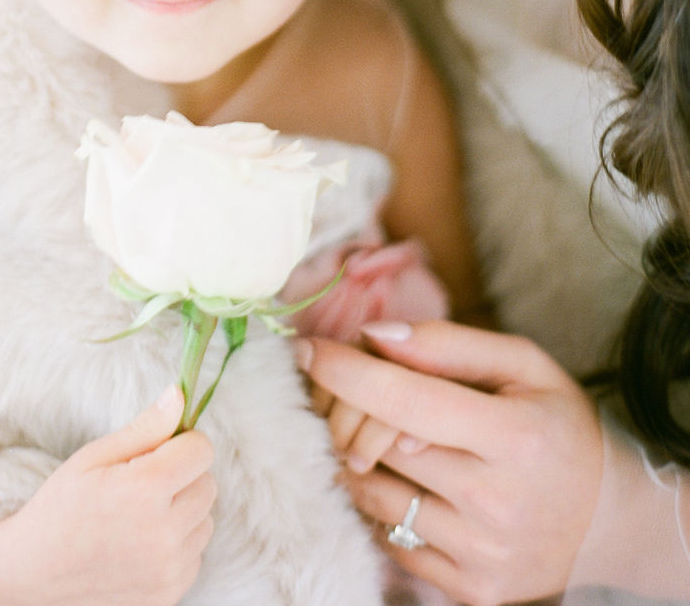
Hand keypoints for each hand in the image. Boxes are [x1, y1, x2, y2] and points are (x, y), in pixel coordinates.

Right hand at [0, 386, 215, 605]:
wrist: (33, 575)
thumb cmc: (60, 507)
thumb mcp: (94, 457)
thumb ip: (145, 428)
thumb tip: (179, 395)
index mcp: (146, 489)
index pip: (202, 451)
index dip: (181, 443)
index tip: (156, 451)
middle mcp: (165, 532)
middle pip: (208, 485)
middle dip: (182, 477)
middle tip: (141, 484)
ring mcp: (169, 569)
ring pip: (205, 521)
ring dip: (183, 513)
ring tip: (139, 516)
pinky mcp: (169, 595)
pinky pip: (195, 555)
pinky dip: (177, 546)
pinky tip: (141, 544)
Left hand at [298, 321, 603, 605]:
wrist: (606, 518)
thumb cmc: (556, 424)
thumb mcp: (523, 365)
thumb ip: (447, 343)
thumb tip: (374, 335)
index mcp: (515, 438)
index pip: (405, 401)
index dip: (345, 371)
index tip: (308, 348)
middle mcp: (497, 502)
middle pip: (377, 447)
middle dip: (344, 406)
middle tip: (342, 385)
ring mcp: (482, 554)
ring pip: (371, 493)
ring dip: (352, 454)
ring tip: (367, 428)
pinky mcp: (470, 590)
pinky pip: (387, 537)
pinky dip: (375, 500)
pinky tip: (394, 475)